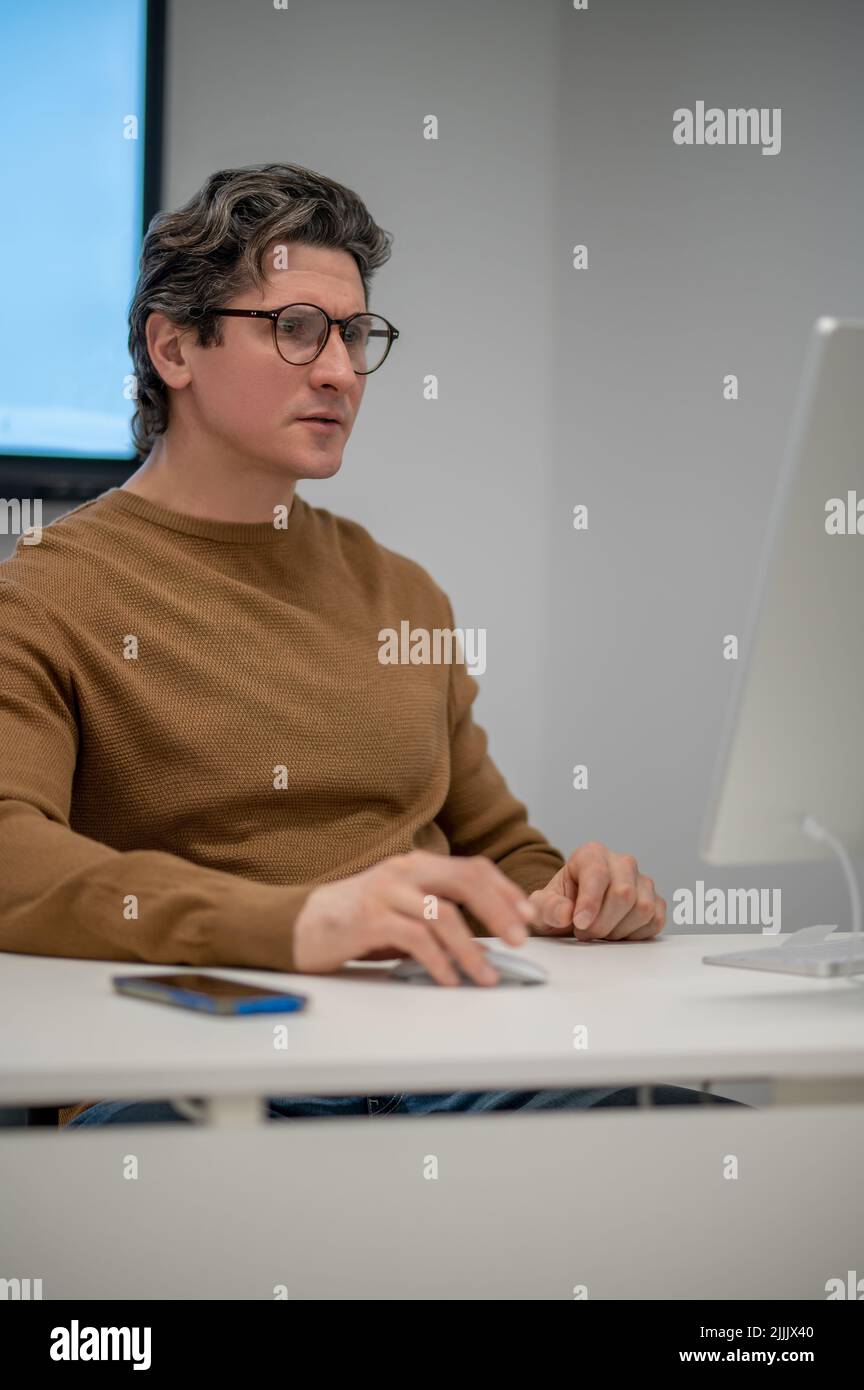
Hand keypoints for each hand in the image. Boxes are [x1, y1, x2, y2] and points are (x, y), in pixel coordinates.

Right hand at [293, 850, 535, 985]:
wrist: (298, 924)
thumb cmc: (355, 921)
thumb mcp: (403, 912)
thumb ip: (438, 920)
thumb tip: (484, 946)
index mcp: (417, 865)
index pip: (474, 869)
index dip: (506, 891)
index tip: (529, 916)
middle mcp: (404, 871)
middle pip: (466, 882)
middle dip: (500, 912)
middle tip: (520, 942)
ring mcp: (386, 892)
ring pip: (443, 914)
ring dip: (471, 949)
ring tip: (485, 977)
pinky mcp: (368, 918)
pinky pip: (414, 938)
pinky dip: (437, 961)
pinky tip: (448, 979)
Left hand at [529, 841, 664, 940]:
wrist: (572, 914)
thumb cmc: (559, 906)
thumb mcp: (542, 907)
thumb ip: (548, 908)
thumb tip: (566, 913)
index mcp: (592, 854)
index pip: (597, 873)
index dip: (590, 902)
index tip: (580, 923)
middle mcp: (621, 863)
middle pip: (623, 893)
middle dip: (602, 922)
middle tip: (584, 933)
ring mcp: (642, 881)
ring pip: (642, 909)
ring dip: (618, 931)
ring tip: (599, 932)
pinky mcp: (655, 901)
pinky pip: (655, 921)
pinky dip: (635, 935)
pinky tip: (616, 932)